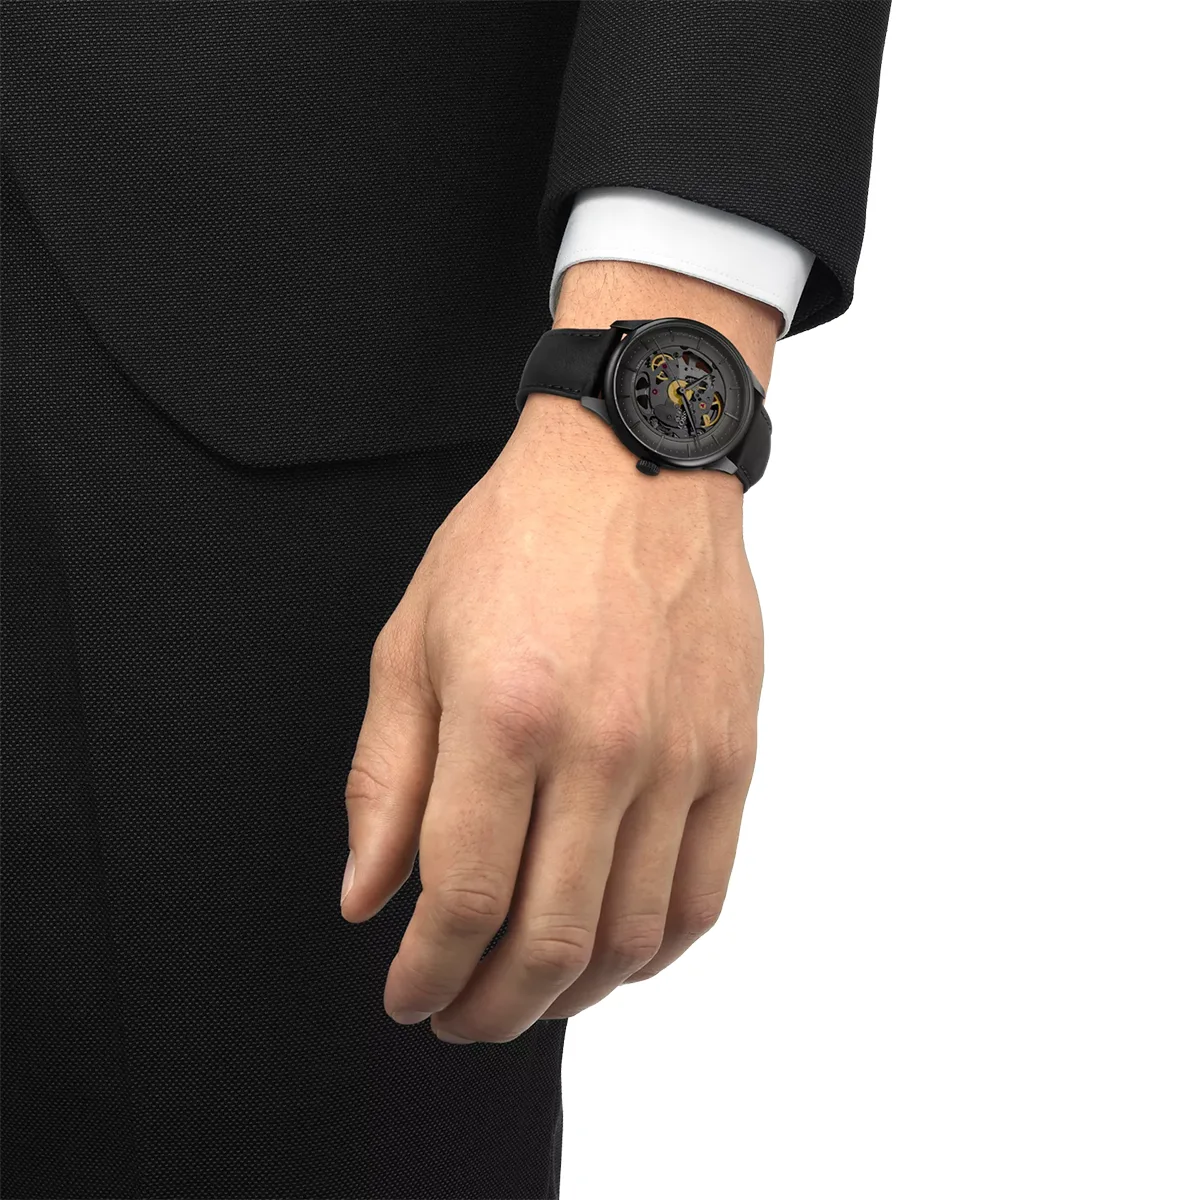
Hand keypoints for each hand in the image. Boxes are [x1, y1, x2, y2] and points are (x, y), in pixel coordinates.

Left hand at [340, 390, 765, 1042]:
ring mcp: (680, 756)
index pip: (460, 900)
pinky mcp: (732, 754)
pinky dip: (654, 951)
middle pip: (548, 939)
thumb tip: (367, 897)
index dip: (424, 974)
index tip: (405, 995)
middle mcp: (602, 748)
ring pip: (631, 935)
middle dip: (490, 1007)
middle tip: (459, 1017)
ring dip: (571, 993)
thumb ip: (387, 778)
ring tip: (529, 993)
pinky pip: (701, 892)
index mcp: (504, 716)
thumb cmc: (514, 541)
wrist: (636, 464)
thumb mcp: (413, 641)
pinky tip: (615, 953)